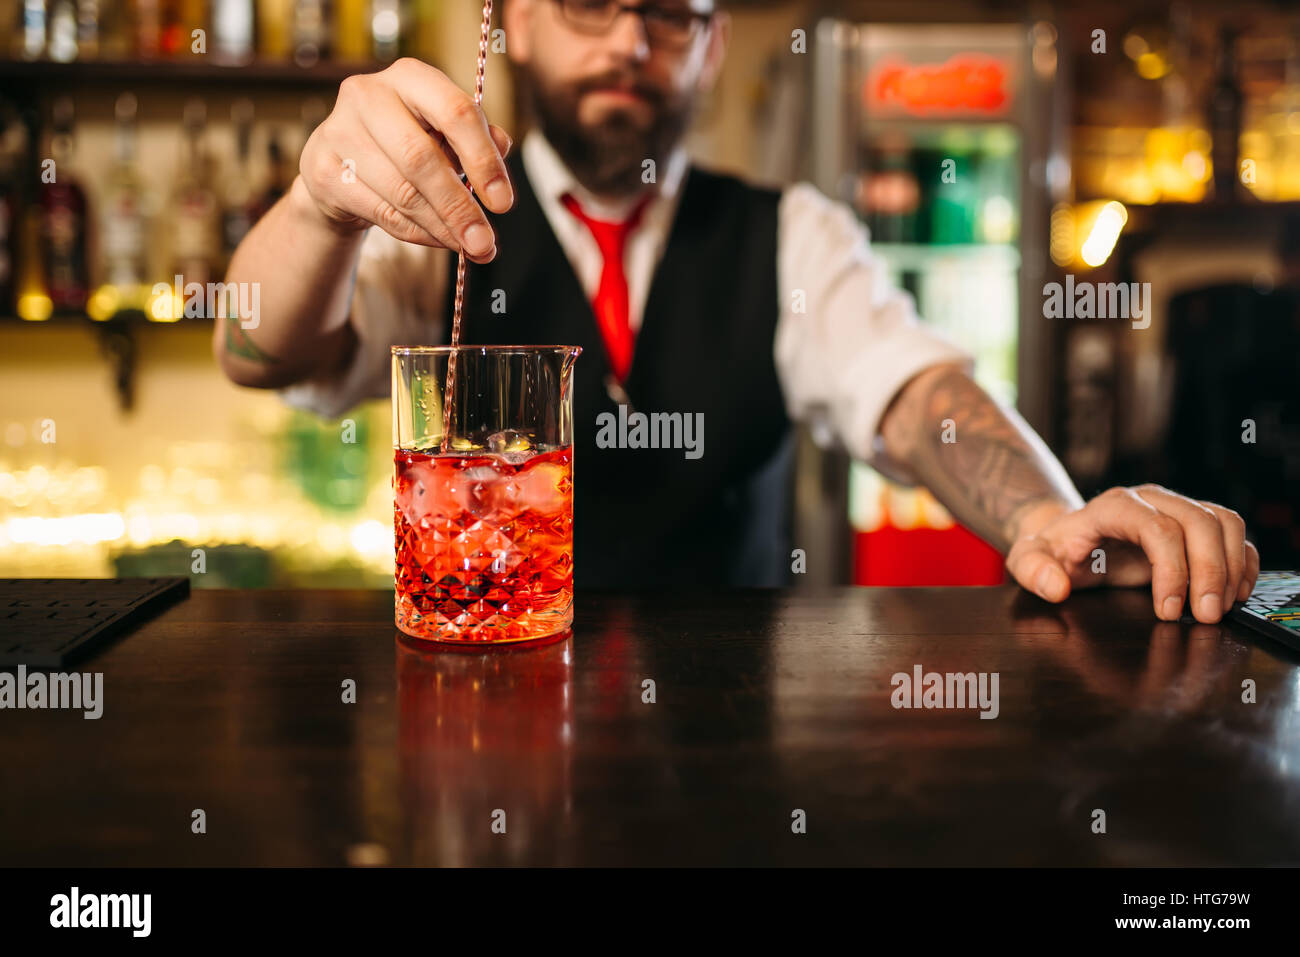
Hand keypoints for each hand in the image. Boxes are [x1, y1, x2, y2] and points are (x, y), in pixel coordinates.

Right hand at [297, 58, 513, 261]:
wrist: (343, 167)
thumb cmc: (405, 144)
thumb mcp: (445, 134)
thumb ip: (478, 139)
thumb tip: (502, 149)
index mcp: (409, 76)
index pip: (455, 112)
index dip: (483, 159)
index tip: (503, 201)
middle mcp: (368, 95)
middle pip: (421, 158)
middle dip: (459, 207)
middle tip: (485, 241)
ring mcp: (339, 132)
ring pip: (402, 193)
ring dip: (441, 226)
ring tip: (468, 246)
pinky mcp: (322, 171)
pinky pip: (382, 212)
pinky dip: (418, 233)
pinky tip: (439, 240)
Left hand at [1005, 485, 1260, 622]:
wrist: (1067, 536)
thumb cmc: (1053, 549)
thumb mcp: (1029, 559)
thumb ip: (1034, 572)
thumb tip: (1057, 588)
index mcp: (1112, 507)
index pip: (1157, 528)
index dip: (1171, 570)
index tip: (1168, 612)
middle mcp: (1150, 499)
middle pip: (1199, 523)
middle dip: (1209, 573)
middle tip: (1206, 616)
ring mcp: (1175, 506)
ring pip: (1223, 522)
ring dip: (1230, 567)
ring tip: (1219, 608)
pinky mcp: (1193, 522)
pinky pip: (1232, 531)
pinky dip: (1241, 561)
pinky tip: (1233, 593)